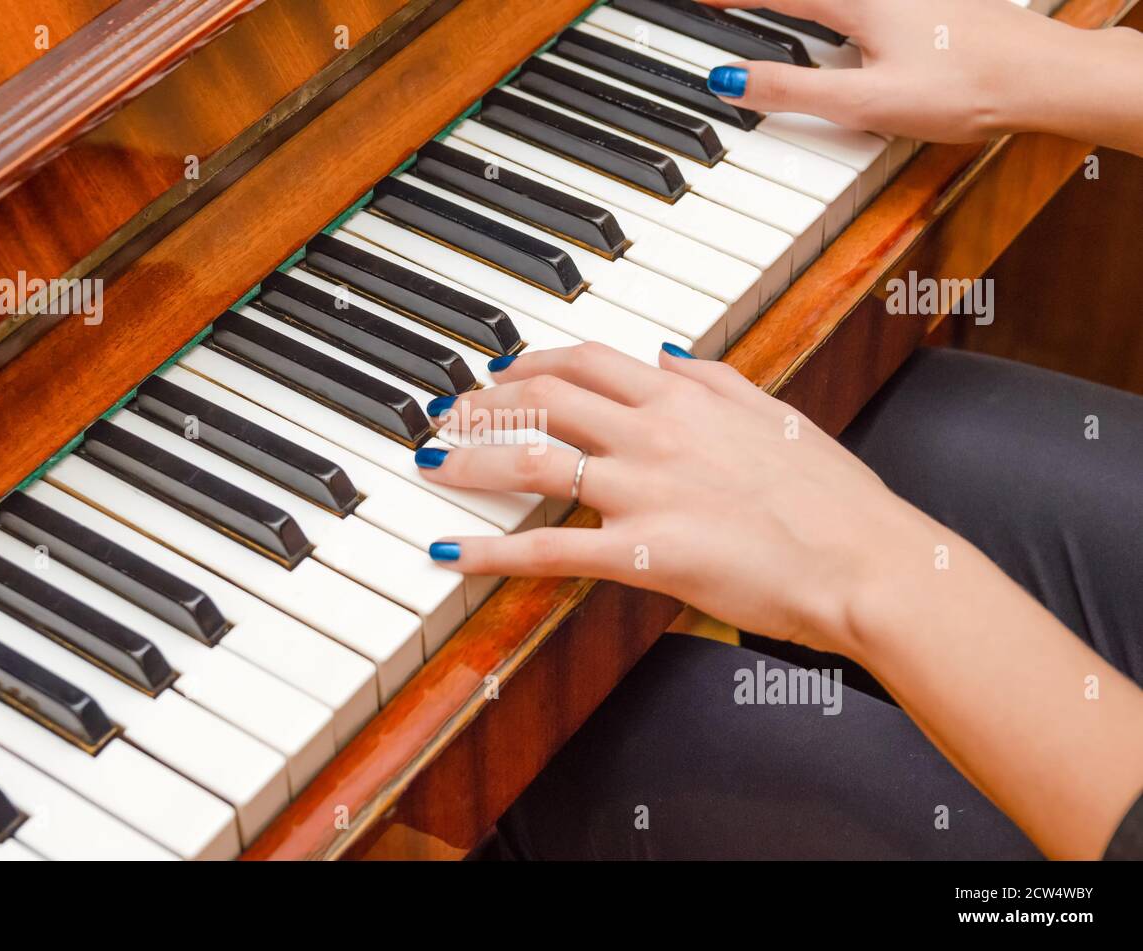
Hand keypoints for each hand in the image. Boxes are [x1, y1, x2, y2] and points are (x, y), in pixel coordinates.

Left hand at [419, 342, 940, 657]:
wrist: (867, 561)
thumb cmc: (831, 497)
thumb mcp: (774, 415)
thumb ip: (712, 379)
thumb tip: (664, 355)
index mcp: (685, 396)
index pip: (584, 362)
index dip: (528, 363)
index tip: (498, 372)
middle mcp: (655, 433)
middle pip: (543, 400)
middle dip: (483, 404)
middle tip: (445, 414)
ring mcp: (645, 491)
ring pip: (532, 463)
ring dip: (469, 461)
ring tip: (428, 463)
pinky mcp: (643, 552)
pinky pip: (549, 550)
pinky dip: (493, 552)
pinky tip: (452, 555)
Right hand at [697, 0, 1096, 142]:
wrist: (1043, 78)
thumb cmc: (964, 89)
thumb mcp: (864, 101)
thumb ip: (793, 92)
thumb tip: (729, 80)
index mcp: (857, 2)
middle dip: (761, 0)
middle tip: (725, 5)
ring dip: (799, 6)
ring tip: (771, 13)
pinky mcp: (933, 4)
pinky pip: (864, 1)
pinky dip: (833, 10)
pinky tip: (841, 24)